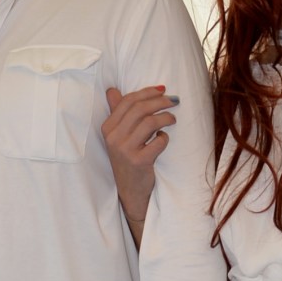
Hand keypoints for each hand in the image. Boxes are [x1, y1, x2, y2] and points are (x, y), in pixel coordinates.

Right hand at [101, 86, 178, 233]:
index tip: (162, 89)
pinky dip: (164, 137)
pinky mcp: (139, 161)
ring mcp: (125, 150)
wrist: (130, 191)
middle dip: (160, 101)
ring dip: (166, 117)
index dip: (147, 92)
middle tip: (173, 101)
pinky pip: (158, 141)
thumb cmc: (127, 159)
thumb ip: (117, 112)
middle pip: (139, 109)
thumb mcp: (117, 136)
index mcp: (107, 128)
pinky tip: (163, 139)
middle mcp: (113, 138)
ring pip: (149, 122)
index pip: (127, 101)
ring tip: (172, 119)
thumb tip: (112, 90)